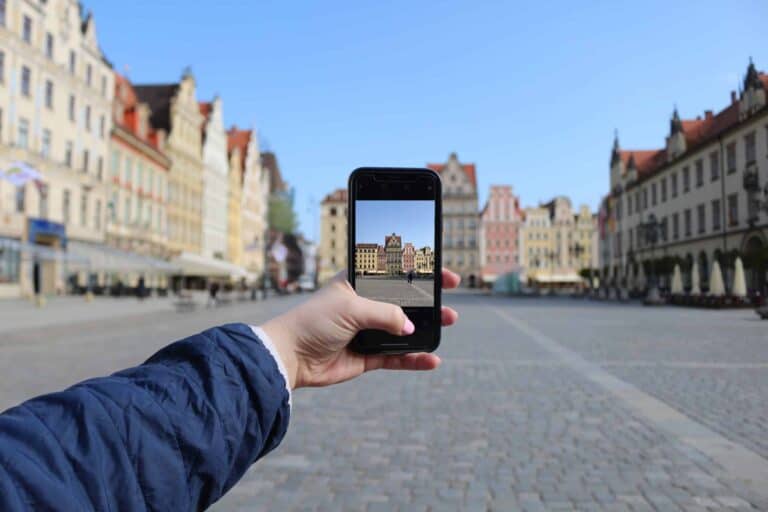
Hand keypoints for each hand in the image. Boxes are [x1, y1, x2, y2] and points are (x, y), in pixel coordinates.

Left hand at [261, 269, 459, 387]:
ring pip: (403, 329)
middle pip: (404, 301)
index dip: (418, 271)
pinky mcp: (367, 356)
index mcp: (358, 284)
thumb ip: (385, 314)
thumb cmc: (314, 321)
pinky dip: (414, 358)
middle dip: (428, 301)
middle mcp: (365, 306)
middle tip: (449, 302)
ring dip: (426, 328)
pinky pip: (397, 356)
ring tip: (447, 325)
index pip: (394, 272)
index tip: (442, 274)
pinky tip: (431, 359)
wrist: (290, 356)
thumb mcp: (352, 308)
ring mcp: (367, 331)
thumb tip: (410, 326)